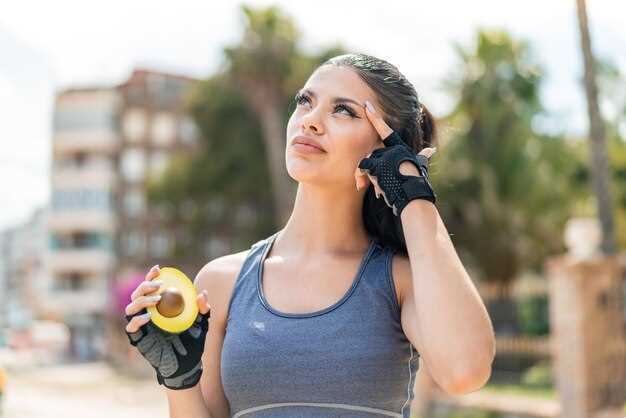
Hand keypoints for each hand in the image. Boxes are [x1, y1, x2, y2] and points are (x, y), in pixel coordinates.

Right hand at [124, 265, 210, 389]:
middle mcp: (148, 314)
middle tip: (159, 286)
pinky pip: (131, 327)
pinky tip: (149, 317)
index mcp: (160, 307)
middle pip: (137, 294)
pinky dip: (137, 319)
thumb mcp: (201, 323)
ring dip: (141, 300)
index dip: (151, 276)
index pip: (150, 287)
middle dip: (145, 286)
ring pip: (130, 308)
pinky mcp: (139, 339)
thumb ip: (203, 309)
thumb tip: (203, 294)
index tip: (158, 269)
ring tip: (156, 300)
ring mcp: (142, 327)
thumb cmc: (193, 342)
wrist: (188, 364)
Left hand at [354, 100, 436, 215]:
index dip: (375, 118)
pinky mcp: (377, 164)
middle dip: (368, 173)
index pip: (386, 130)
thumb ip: (422, 157)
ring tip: (377, 192)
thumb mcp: (419, 167)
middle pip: (372, 156)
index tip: (367, 105)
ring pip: (367, 164)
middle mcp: (392, 150)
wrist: (413, 195)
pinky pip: (363, 168)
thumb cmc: (416, 183)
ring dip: (367, 179)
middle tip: (365, 186)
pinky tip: (371, 188)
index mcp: (399, 148)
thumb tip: (432, 149)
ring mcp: (385, 156)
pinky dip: (363, 178)